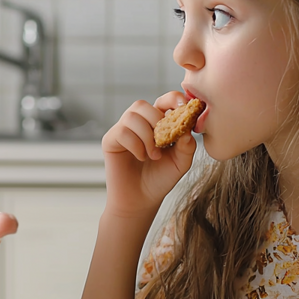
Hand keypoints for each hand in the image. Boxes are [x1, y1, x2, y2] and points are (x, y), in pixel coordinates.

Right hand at [101, 91, 197, 217]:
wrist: (142, 200)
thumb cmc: (161, 179)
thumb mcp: (181, 163)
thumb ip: (187, 146)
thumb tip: (187, 130)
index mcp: (157, 122)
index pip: (164, 100)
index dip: (173, 98)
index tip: (184, 106)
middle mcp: (138, 123)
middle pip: (143, 105)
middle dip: (156, 120)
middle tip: (164, 141)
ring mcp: (123, 130)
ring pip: (132, 116)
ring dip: (146, 135)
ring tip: (154, 155)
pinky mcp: (111, 140)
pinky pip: (122, 132)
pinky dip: (135, 144)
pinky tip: (141, 157)